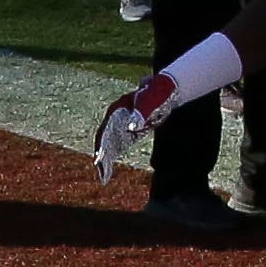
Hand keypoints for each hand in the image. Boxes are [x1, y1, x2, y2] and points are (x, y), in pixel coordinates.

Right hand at [93, 68, 176, 185]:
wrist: (166, 89)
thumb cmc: (158, 93)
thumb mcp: (150, 102)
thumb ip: (141, 113)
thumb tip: (133, 126)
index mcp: (118, 109)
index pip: (106, 129)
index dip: (101, 143)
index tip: (99, 157)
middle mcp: (116, 118)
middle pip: (105, 138)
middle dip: (102, 155)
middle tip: (100, 171)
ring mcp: (122, 125)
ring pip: (110, 144)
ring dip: (106, 160)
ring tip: (104, 177)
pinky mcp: (130, 131)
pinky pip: (118, 146)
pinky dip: (113, 158)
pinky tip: (109, 172)